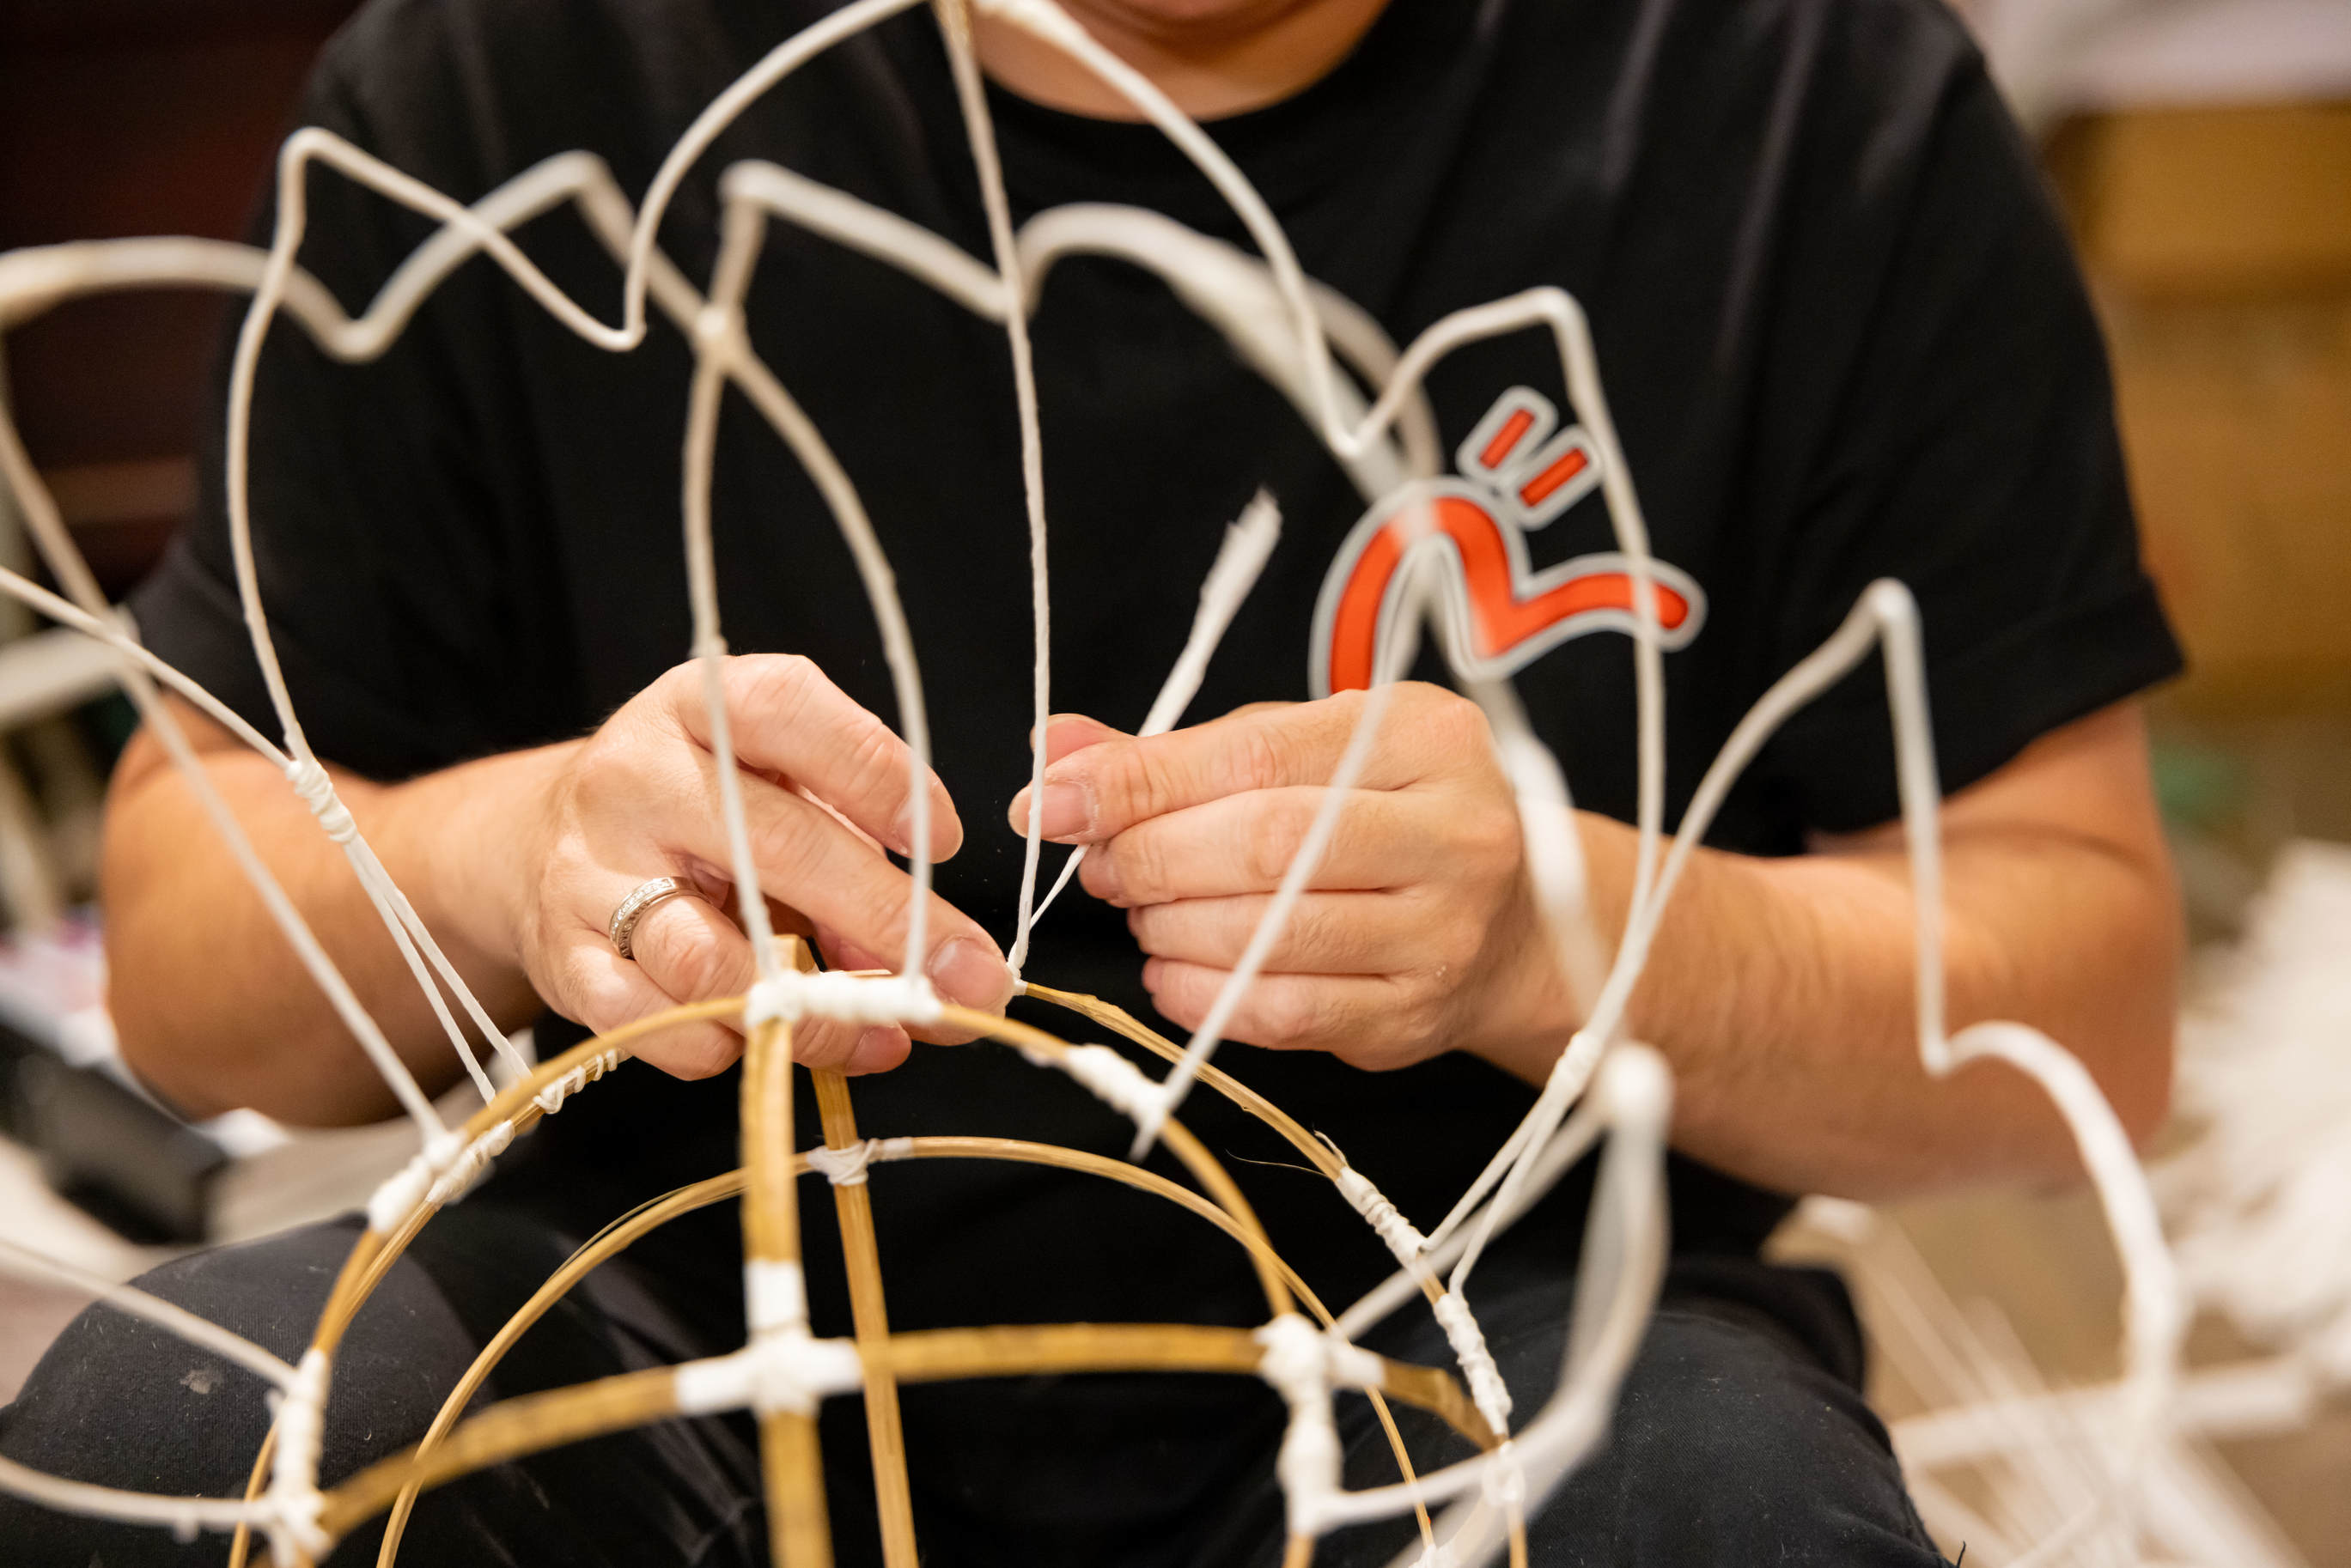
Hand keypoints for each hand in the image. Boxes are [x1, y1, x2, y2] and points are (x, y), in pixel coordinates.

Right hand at [474, 655, 1011, 1079]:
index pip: (787, 710)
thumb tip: (951, 968)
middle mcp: (637, 778)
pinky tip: (772, 1036)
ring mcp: (589, 871)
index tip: (945, 842)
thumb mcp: (780, 789)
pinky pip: (659, 1025)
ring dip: (812, 1010)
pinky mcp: (563, 959)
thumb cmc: (705, 812)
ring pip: (708, 957)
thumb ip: (862, 853)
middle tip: (967, 974)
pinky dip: (729, 1044)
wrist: (549, 842)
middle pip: (776, 848)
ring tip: (874, 1030)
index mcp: (700, 705)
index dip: (876, 775)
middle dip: (888, 920)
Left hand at [1006, 683, 1572, 1071]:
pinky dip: (1203, 996)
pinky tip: (1172, 974)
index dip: (1140, 781)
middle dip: (1151, 858)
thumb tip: (1054, 752)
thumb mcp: (1313, 749)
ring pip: (1270, 935)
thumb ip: (1188, 751)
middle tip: (1102, 867)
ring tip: (1144, 915)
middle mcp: (1452, 831)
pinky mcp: (1414, 1016)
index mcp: (1424, 735)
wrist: (1518, 923)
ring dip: (1169, 929)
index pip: (1256, 755)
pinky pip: (1282, 1013)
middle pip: (1265, 844)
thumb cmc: (1391, 816)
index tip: (1052, 801)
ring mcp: (1443, 932)